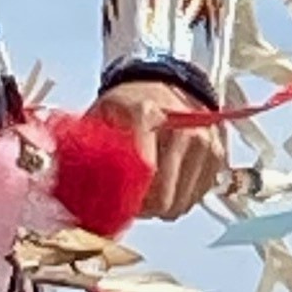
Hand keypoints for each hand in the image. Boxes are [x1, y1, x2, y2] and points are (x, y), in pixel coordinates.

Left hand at [96, 77, 227, 222]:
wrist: (164, 83)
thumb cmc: (128, 104)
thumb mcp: (101, 116)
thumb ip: (88, 150)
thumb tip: (75, 192)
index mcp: (147, 116)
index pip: (142, 175)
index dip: (126, 198)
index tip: (113, 202)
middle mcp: (183, 130)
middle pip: (163, 197)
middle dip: (142, 208)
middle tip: (129, 200)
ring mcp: (204, 143)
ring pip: (179, 204)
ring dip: (160, 206)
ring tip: (146, 190)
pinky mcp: (217, 156)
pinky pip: (194, 198)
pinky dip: (178, 198)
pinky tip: (166, 183)